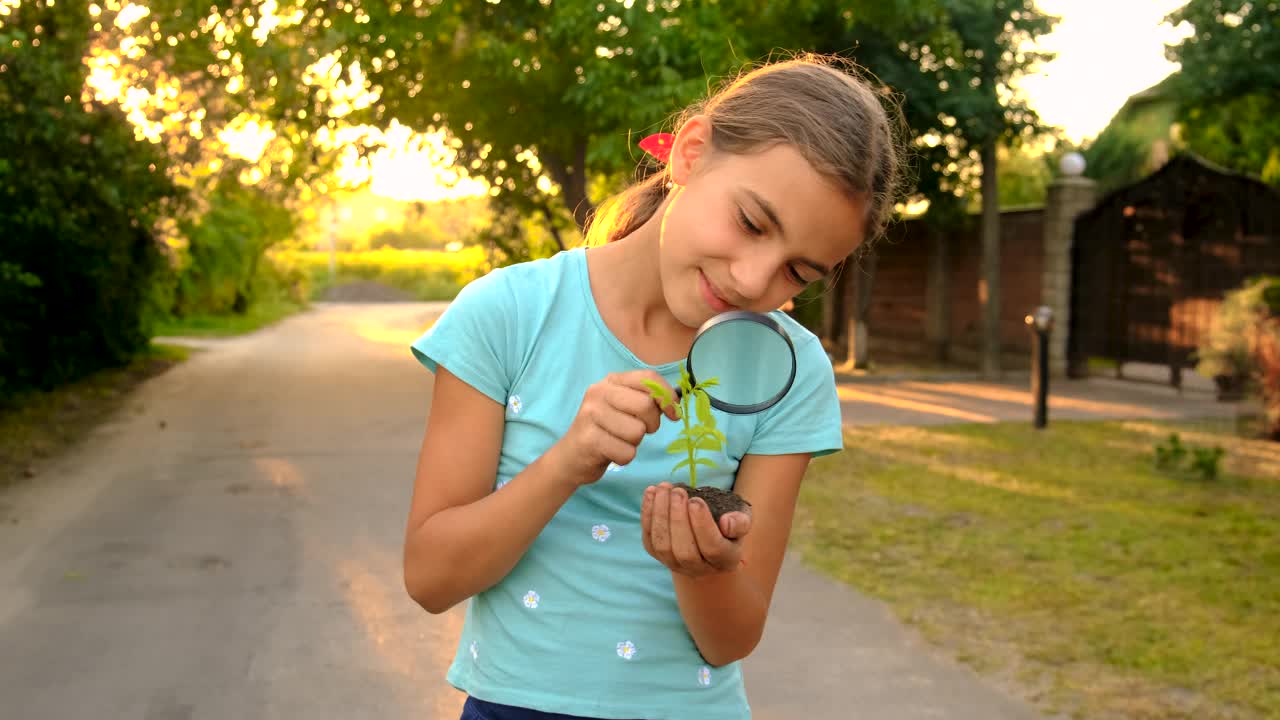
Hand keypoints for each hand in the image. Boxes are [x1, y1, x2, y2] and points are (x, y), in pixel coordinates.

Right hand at [552, 371, 679, 486]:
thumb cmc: (606, 431)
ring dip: (634, 443)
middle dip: (651, 424)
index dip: (667, 396)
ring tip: (619, 441)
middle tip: (639, 431)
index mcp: (611, 381)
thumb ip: (647, 401)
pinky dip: (624, 457)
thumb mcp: (624, 409)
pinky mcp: (589, 439)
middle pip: (645, 405)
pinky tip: (611, 453)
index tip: (673, 414)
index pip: (648, 378)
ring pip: (637, 431)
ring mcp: (591, 415)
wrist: (572, 457)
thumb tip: (673, 404)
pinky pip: (627, 452)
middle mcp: (599, 392)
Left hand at [641, 483, 751, 576]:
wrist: (707, 540)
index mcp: (725, 560)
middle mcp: (699, 569)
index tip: (696, 501)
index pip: (713, 548)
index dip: (702, 525)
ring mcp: (676, 565)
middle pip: (684, 551)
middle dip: (678, 519)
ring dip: (660, 514)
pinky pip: (649, 539)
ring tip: (664, 488)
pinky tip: (651, 492)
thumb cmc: (728, 526)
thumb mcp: (742, 520)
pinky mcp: (657, 556)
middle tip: (678, 492)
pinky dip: (647, 514)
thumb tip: (726, 523)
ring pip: (663, 546)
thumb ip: (740, 522)